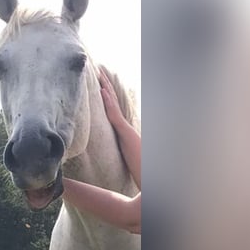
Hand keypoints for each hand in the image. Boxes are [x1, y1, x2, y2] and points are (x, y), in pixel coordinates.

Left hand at [99, 69, 140, 190]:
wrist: (151, 179)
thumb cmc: (140, 172)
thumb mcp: (125, 160)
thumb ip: (119, 153)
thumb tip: (110, 153)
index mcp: (123, 132)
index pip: (113, 111)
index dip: (107, 98)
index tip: (100, 85)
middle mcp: (125, 127)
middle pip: (113, 103)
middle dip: (105, 87)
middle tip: (98, 70)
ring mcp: (126, 129)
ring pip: (113, 104)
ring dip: (105, 88)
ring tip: (99, 73)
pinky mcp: (125, 133)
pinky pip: (114, 115)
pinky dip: (108, 102)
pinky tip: (102, 91)